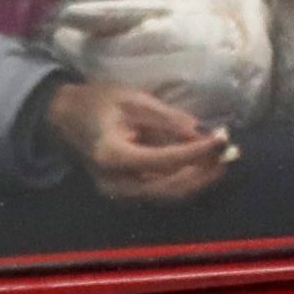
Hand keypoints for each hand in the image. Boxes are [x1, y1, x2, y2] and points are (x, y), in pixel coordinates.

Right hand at [45, 77, 237, 205]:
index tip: (222, 139)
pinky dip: (184, 181)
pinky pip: (160, 191)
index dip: (195, 152)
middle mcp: (114, 181)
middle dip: (201, 172)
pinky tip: (202, 167)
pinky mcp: (125, 190)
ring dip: (197, 180)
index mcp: (111, 156)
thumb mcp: (132, 99)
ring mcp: (118, 190)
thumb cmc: (97, 102)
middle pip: (167, 186)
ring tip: (221, 161)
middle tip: (227, 153)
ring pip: (167, 193)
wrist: (65, 117)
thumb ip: (166, 118)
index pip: (162, 161)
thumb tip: (200, 132)